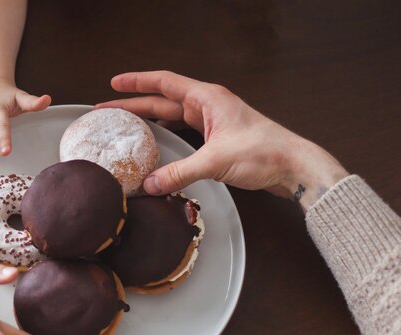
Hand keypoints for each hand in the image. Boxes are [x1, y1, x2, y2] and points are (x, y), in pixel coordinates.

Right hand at [96, 71, 347, 209]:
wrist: (293, 166)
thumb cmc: (264, 152)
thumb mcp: (216, 161)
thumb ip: (180, 173)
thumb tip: (150, 185)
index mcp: (207, 98)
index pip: (165, 83)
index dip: (137, 82)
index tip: (114, 83)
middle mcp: (208, 105)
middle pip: (163, 100)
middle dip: (135, 104)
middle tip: (108, 111)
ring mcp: (213, 121)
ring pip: (172, 115)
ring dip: (149, 119)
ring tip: (126, 126)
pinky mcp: (218, 138)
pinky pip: (184, 131)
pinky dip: (166, 134)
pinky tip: (156, 141)